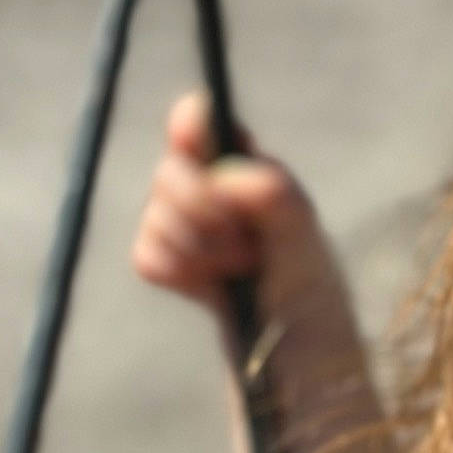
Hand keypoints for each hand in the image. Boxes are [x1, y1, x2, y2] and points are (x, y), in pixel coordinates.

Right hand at [132, 91, 322, 313]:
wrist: (293, 332)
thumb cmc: (304, 270)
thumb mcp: (301, 230)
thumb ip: (272, 194)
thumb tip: (222, 179)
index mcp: (239, 162)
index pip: (197, 120)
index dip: (189, 124)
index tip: (191, 138)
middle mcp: (201, 183)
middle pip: (169, 173)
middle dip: (203, 209)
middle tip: (245, 241)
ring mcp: (174, 220)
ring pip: (155, 218)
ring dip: (202, 250)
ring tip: (242, 267)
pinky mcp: (158, 258)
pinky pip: (148, 257)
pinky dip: (184, 275)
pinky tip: (214, 285)